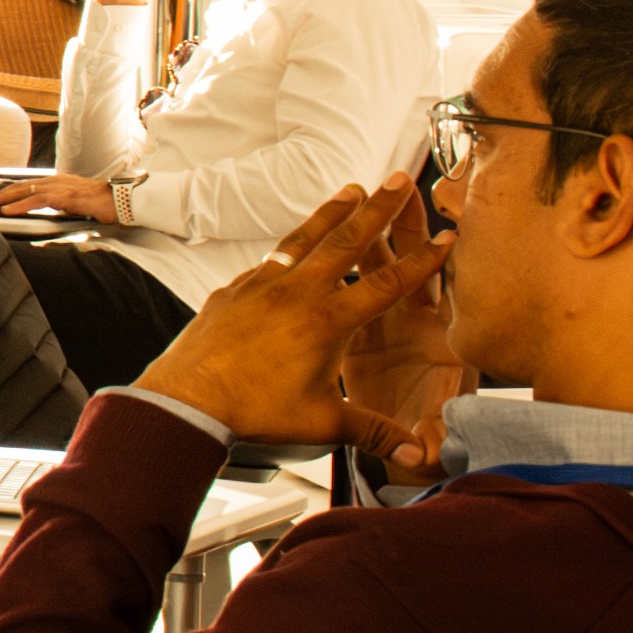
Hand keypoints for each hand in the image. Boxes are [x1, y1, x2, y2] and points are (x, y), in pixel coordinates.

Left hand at [0, 171, 118, 225]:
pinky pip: (38, 201)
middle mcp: (56, 181)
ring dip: (3, 199)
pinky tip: (8, 211)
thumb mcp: (75, 203)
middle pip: (20, 186)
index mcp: (57, 182)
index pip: (26, 185)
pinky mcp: (66, 197)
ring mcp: (60, 188)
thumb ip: (60, 204)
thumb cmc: (102, 204)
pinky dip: (21, 205)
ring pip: (25, 191)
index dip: (7, 191)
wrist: (122, 201)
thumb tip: (48, 210)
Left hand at [135, 184, 459, 476]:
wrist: (187, 399)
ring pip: (304, 239)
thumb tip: (420, 454)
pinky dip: (288, 244)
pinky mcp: (234, 289)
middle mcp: (298, 292)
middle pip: (348, 241)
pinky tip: (293, 241)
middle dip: (378, 208)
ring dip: (330, 212)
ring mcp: (263, 285)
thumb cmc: (254, 411)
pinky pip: (268, 259)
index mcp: (328, 320)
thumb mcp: (323, 424)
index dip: (422, 261)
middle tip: (397, 178)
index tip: (446, 237)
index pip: (389, 283)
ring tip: (350, 189)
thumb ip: (374, 432)